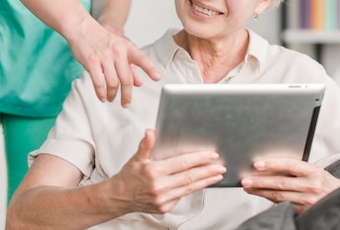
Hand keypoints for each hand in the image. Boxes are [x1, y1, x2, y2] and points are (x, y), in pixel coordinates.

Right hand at [66, 18, 160, 107]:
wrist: (82, 28)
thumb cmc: (100, 39)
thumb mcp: (119, 48)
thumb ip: (130, 66)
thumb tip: (139, 83)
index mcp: (127, 47)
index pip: (142, 59)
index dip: (150, 69)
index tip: (157, 77)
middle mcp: (118, 51)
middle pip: (126, 79)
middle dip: (127, 95)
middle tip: (126, 103)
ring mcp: (104, 56)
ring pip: (113, 83)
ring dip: (112, 95)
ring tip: (111, 98)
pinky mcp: (92, 61)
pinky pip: (99, 82)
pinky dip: (101, 93)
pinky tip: (102, 96)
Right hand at [109, 130, 224, 214]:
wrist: (119, 197)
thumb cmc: (128, 177)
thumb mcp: (136, 158)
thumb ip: (146, 145)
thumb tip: (151, 132)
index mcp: (154, 172)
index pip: (182, 163)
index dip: (198, 158)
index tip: (211, 155)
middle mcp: (159, 186)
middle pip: (190, 176)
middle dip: (208, 171)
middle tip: (220, 166)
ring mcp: (163, 199)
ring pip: (189, 188)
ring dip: (205, 181)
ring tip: (217, 175)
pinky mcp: (165, 207)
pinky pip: (183, 196)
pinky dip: (194, 189)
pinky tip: (202, 183)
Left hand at [240, 158, 339, 213]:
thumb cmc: (323, 182)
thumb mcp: (313, 170)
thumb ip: (296, 168)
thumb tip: (269, 165)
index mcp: (313, 171)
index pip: (289, 165)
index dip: (272, 164)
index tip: (257, 164)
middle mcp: (311, 186)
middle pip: (280, 182)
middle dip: (260, 181)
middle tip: (246, 180)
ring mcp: (308, 200)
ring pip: (279, 196)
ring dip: (261, 192)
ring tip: (249, 188)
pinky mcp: (304, 211)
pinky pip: (284, 205)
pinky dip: (270, 200)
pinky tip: (261, 196)